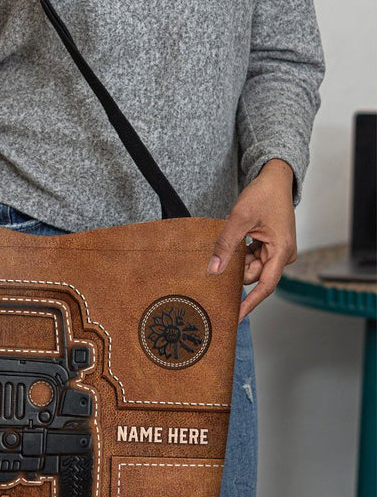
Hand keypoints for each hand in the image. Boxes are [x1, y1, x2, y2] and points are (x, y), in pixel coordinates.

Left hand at [207, 159, 297, 323]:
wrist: (274, 179)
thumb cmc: (263, 195)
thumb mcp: (240, 218)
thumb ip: (226, 245)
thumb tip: (214, 270)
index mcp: (282, 251)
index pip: (265, 286)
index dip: (249, 303)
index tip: (235, 317)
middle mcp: (282, 255)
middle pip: (253, 275)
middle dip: (235, 270)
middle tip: (217, 257)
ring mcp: (276, 251)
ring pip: (250, 267)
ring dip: (236, 259)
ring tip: (229, 241)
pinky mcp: (269, 246)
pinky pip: (251, 258)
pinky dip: (239, 254)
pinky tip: (232, 243)